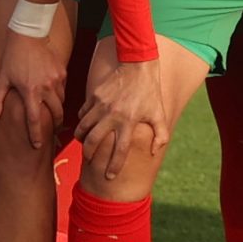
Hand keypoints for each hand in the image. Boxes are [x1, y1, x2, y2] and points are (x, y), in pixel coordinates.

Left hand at [0, 26, 70, 147]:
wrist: (29, 35)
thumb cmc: (12, 58)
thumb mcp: (2, 79)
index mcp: (30, 91)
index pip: (35, 119)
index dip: (36, 134)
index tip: (37, 145)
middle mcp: (46, 87)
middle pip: (55, 114)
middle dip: (55, 126)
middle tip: (52, 133)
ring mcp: (56, 80)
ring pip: (61, 103)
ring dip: (58, 111)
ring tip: (54, 117)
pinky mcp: (62, 72)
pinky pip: (63, 90)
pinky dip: (60, 97)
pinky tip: (54, 98)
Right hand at [78, 52, 171, 180]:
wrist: (138, 65)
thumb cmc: (150, 92)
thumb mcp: (160, 113)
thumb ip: (161, 135)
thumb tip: (154, 152)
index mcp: (129, 122)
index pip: (119, 150)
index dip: (114, 166)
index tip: (109, 177)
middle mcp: (112, 115)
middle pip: (93, 142)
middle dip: (89, 155)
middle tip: (90, 161)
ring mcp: (101, 105)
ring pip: (83, 128)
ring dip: (82, 139)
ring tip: (85, 144)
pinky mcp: (94, 96)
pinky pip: (82, 114)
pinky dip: (82, 122)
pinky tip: (86, 125)